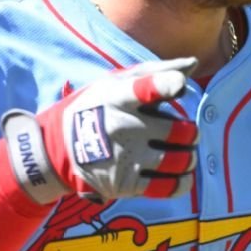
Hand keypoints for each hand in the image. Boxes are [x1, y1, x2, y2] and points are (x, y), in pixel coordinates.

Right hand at [1, 57, 199, 203]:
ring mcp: (126, 158)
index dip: (169, 84)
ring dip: (189, 157)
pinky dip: (183, 181)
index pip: (148, 87)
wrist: (58, 148)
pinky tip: (181, 174)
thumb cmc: (96, 107)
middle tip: (184, 133)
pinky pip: (169, 186)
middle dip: (190, 132)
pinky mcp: (126, 184)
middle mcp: (124, 127)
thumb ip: (156, 71)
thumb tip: (193, 64)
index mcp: (120, 96)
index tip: (179, 86)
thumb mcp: (116, 82)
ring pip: (181, 160)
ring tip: (184, 153)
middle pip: (181, 131)